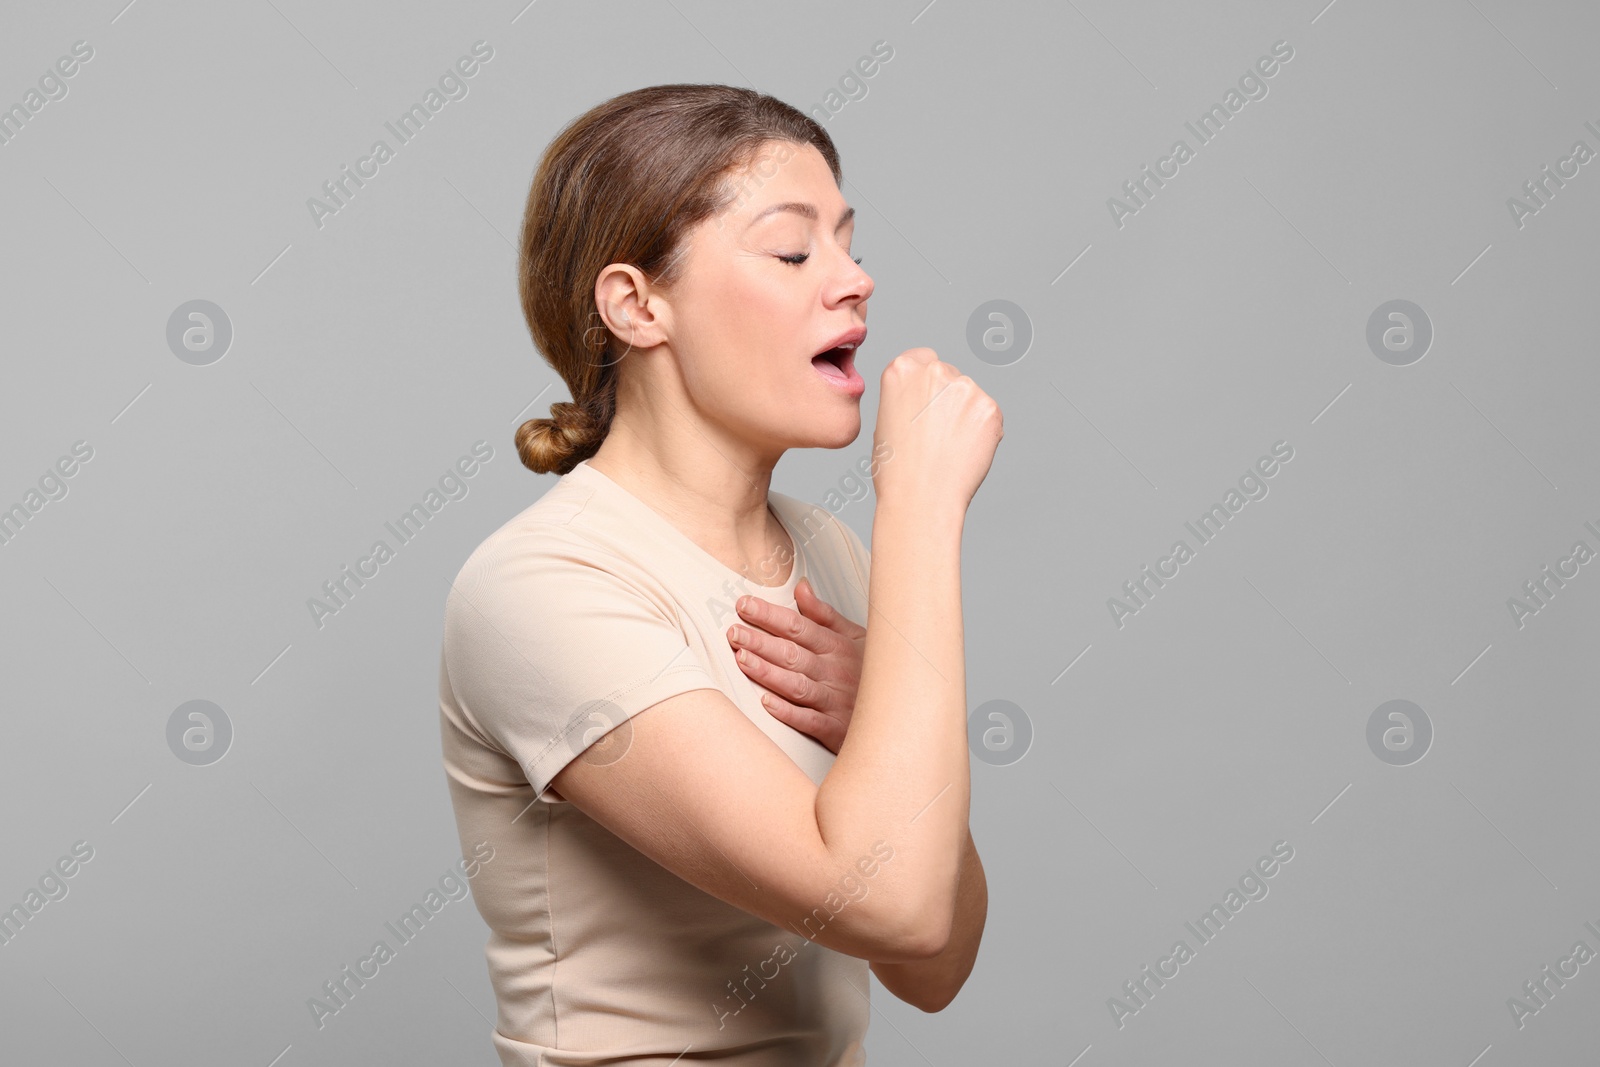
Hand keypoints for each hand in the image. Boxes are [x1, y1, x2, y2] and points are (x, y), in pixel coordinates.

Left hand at [726, 578, 865, 753]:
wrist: (902, 711)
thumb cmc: (870, 672)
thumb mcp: (856, 636)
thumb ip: (824, 614)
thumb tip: (800, 587)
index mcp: (837, 646)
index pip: (798, 626)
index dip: (770, 615)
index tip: (744, 605)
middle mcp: (834, 671)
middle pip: (793, 653)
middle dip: (761, 641)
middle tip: (733, 632)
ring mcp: (835, 700)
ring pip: (797, 684)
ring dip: (768, 672)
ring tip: (742, 659)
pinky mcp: (835, 729)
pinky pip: (809, 721)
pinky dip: (788, 712)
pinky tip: (766, 702)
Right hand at [873, 347, 1002, 515]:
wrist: (920, 499)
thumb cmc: (896, 469)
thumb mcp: (885, 420)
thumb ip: (907, 397)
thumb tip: (926, 399)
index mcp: (901, 369)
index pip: (923, 358)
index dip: (926, 383)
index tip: (926, 402)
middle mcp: (935, 371)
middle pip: (950, 376)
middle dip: (947, 399)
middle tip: (936, 435)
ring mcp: (966, 388)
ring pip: (971, 397)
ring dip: (965, 416)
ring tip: (948, 449)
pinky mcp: (990, 409)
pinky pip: (988, 416)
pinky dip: (982, 433)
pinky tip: (964, 453)